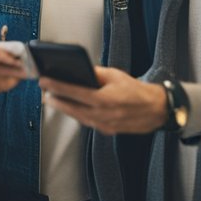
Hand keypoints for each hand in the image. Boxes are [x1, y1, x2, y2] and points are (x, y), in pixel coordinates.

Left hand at [41, 66, 167, 134]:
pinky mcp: (106, 130)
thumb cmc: (137, 91)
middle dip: (56, 99)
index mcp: (106, 99)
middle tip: (44, 91)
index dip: (57, 86)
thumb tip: (79, 69)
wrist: (155, 109)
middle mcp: (104, 115)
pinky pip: (86, 122)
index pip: (75, 92)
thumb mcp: (116, 75)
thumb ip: (96, 73)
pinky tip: (70, 107)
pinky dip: (76, 114)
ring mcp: (104, 125)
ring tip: (52, 99)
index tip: (45, 81)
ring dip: (64, 108)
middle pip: (72, 107)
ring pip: (77, 117)